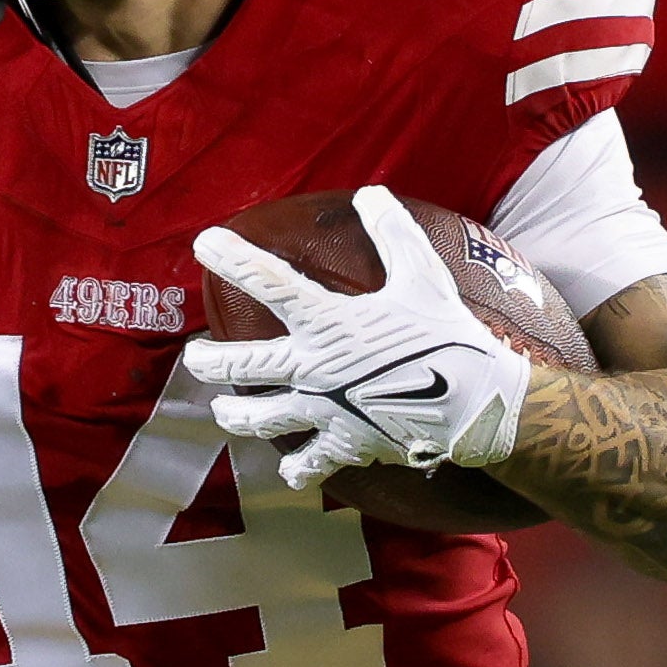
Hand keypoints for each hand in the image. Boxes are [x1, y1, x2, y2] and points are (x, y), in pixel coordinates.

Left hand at [185, 185, 532, 489]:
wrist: (473, 402)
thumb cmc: (446, 333)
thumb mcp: (423, 274)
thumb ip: (394, 233)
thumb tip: (373, 193)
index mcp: (328, 322)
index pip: (269, 282)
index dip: (233, 258)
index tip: (203, 244)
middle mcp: (313, 368)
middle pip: (244, 364)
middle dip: (211, 361)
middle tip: (193, 357)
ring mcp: (324, 410)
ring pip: (262, 418)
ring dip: (236, 416)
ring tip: (222, 412)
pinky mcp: (344, 444)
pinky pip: (311, 462)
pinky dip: (298, 469)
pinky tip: (288, 472)